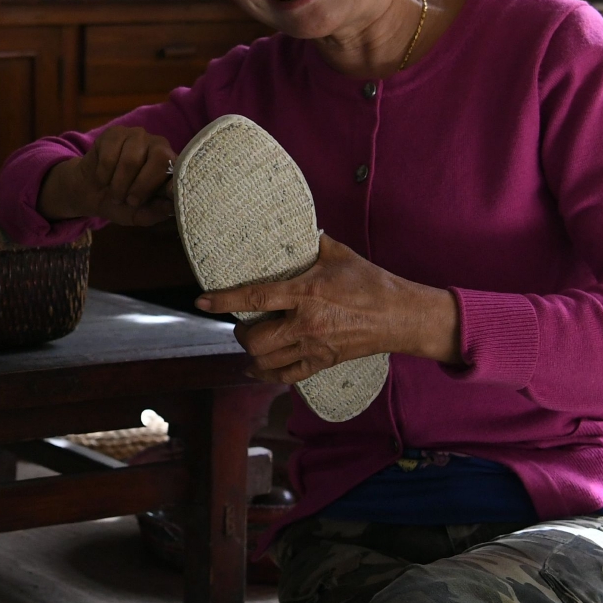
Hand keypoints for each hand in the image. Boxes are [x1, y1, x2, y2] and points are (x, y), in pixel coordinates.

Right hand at [36, 126, 176, 225]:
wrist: (90, 192)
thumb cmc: (122, 203)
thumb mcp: (140, 214)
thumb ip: (157, 211)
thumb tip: (174, 207)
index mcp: (170, 165)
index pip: (179, 168)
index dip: (172, 182)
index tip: (165, 196)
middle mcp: (158, 145)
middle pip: (159, 158)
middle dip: (141, 185)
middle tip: (129, 201)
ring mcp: (137, 136)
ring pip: (131, 159)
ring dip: (119, 184)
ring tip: (114, 194)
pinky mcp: (115, 133)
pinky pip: (110, 155)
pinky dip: (103, 174)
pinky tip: (103, 180)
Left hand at [195, 237, 461, 382]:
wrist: (400, 316)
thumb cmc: (370, 282)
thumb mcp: (339, 253)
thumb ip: (311, 241)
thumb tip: (292, 226)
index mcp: (306, 292)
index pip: (256, 297)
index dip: (224, 300)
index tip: (202, 301)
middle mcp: (306, 323)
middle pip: (255, 339)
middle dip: (240, 331)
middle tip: (242, 321)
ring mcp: (314, 347)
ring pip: (266, 361)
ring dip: (252, 352)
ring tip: (252, 339)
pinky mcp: (323, 362)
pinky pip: (286, 377)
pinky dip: (267, 375)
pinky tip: (256, 369)